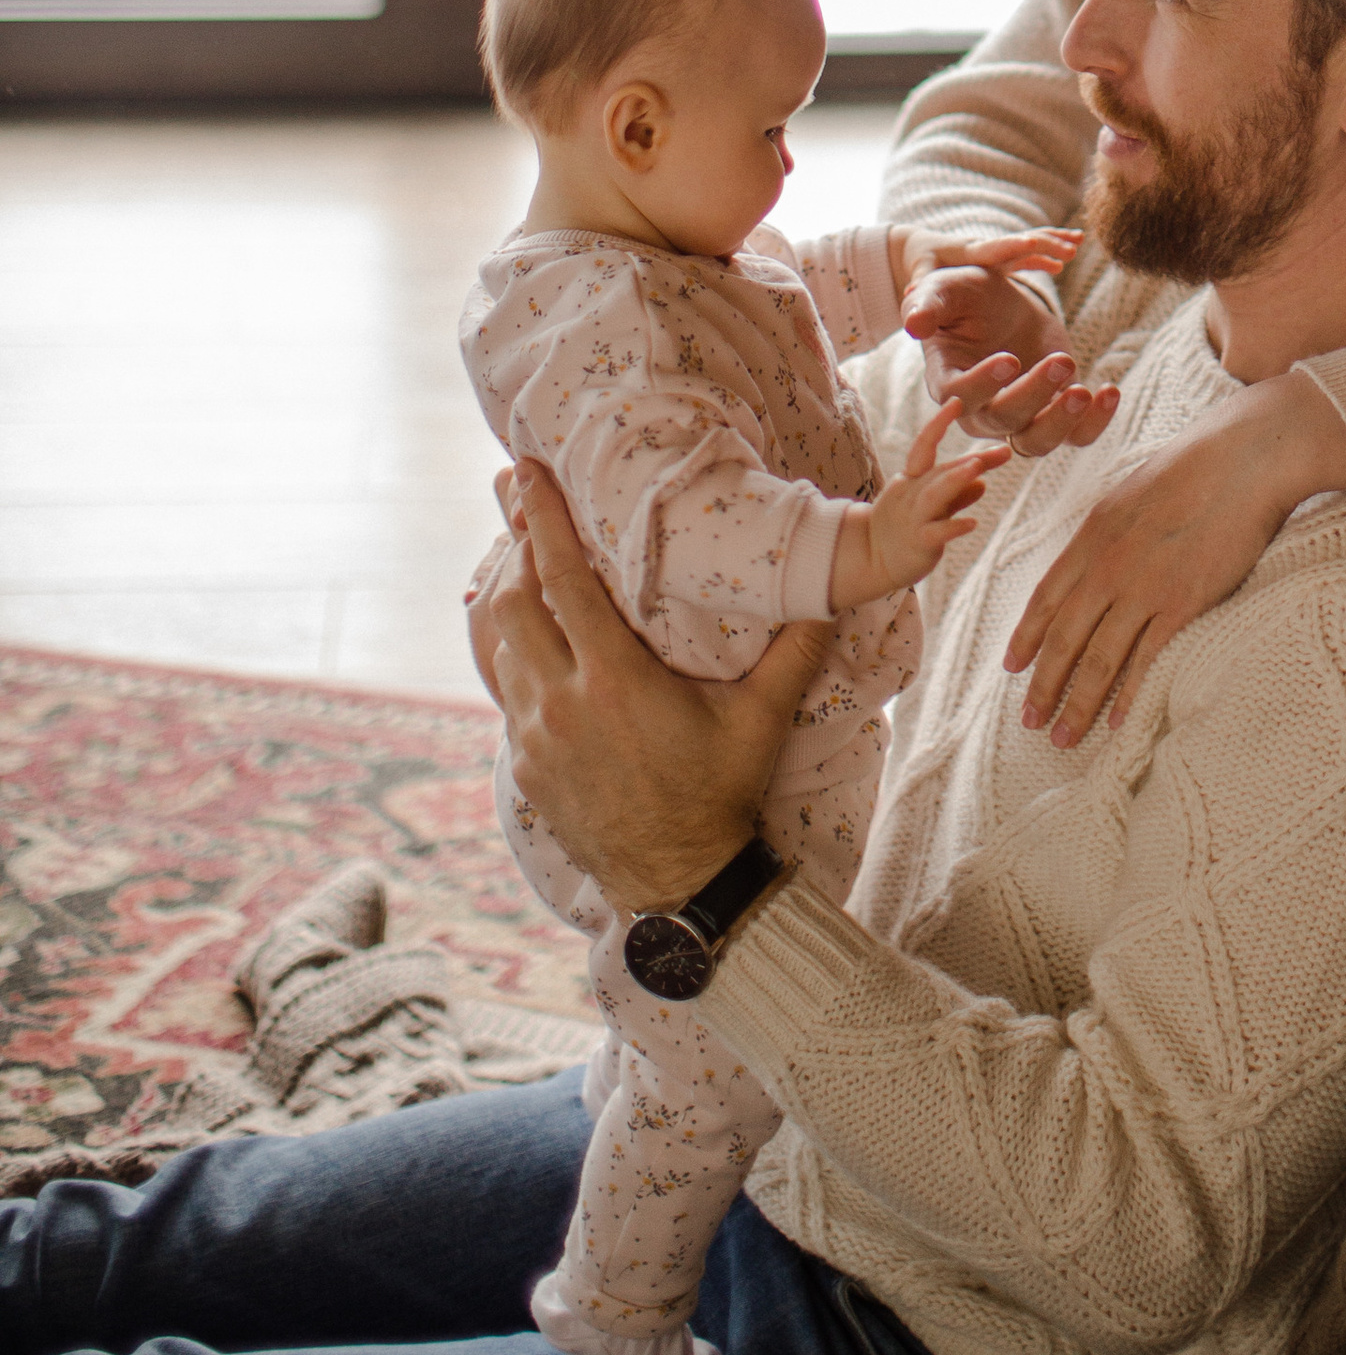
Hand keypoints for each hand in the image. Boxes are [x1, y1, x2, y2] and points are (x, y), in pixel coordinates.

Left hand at [473, 463, 830, 913]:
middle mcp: (562, 705)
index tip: (526, 471)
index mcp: (613, 681)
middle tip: (527, 507)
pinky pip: (506, 689)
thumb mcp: (763, 718)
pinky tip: (534, 636)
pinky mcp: (525, 766)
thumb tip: (836, 588)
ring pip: (501, 645)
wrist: (679, 883)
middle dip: (518, 549)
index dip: (542, 519)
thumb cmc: (723, 793)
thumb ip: (795, 648)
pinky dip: (513, 650)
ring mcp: (535, 739)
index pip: (563, 580)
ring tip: (528, 561)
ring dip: (512, 598)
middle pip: (514, 603)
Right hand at [837, 372, 1011, 604]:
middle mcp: (911, 494)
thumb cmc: (903, 529)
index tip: (957, 401)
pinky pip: (935, 533)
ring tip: (977, 468)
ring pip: (934, 495)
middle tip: (1003, 451)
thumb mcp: (929, 507)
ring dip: (956, 479)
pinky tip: (972, 523)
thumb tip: (981, 482)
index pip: (923, 445)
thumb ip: (955, 494)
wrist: (869, 560)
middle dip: (971, 460)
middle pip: (941, 471)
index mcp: (912, 479)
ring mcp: (913, 518)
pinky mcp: (917, 543)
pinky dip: (953, 527)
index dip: (938, 423)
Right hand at [905, 247, 1122, 461]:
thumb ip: (928, 303)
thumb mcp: (946, 289)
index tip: (1010, 359)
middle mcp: (980, 411)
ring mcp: (1019, 417)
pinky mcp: (1052, 414)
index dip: (984, 384)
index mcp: (948, 382)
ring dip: (1063, 421)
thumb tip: (913, 323)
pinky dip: (1095, 422)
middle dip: (1034, 395)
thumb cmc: (964, 297)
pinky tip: (1110, 391)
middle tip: (1061, 361)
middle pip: (1004, 420)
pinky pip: (1074, 435)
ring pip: (1037, 441)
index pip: (961, 397)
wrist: (999, 306)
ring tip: (1087, 392)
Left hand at [1001, 369, 1345, 746]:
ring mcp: (1145, 586)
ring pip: (1099, 658)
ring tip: (1064, 736)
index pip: (1046, 597)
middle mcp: (1109, 565)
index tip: (1012, 667)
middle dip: (1042, 685)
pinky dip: (1129, 695)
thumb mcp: (1129, 492)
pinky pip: (1148, 660)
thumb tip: (1090, 563)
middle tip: (1030, 721)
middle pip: (1064, 638)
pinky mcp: (1183, 602)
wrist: (1242, 459)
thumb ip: (1105, 532)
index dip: (1027, 637)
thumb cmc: (1192, 468)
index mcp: (1092, 534)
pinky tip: (1117, 721)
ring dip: (1077, 703)